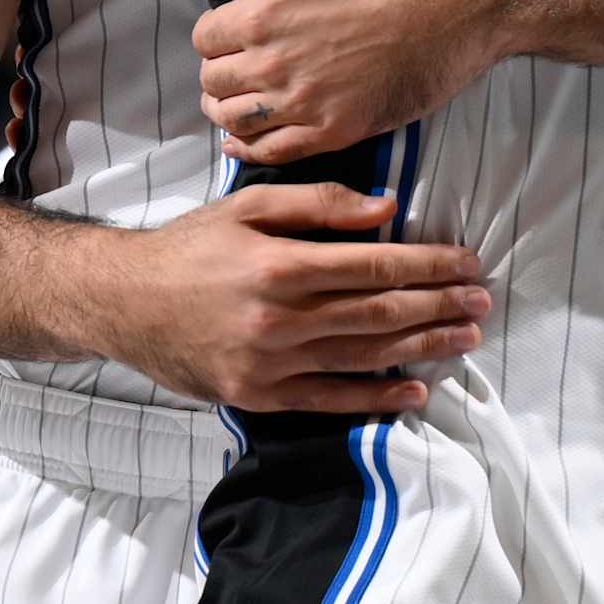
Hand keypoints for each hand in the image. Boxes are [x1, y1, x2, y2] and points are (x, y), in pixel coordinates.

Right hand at [98, 182, 488, 416]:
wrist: (122, 302)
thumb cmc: (190, 247)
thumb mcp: (247, 206)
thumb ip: (318, 204)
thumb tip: (386, 209)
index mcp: (281, 262)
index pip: (375, 265)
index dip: (428, 264)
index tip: (467, 262)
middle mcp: (280, 316)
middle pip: (379, 313)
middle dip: (439, 306)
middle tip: (481, 302)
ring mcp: (270, 362)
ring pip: (364, 357)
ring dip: (422, 349)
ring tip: (464, 339)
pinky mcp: (259, 396)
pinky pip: (330, 400)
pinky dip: (376, 398)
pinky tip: (415, 391)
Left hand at [193, 0, 510, 163]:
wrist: (461, 2)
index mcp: (266, 15)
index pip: (205, 40)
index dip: (214, 34)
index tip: (230, 32)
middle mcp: (278, 65)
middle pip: (214, 83)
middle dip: (217, 73)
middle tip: (234, 66)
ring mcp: (308, 104)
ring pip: (236, 122)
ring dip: (228, 111)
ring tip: (237, 101)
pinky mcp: (340, 130)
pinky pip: (275, 152)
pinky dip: (251, 149)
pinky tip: (245, 141)